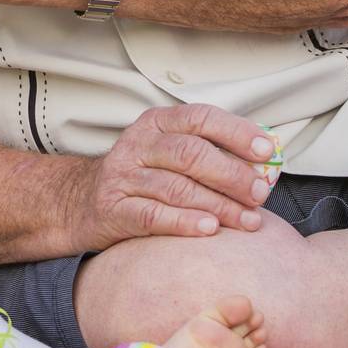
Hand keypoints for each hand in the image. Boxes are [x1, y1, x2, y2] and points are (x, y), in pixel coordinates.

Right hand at [66, 104, 279, 246]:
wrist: (81, 202)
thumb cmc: (143, 178)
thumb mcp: (168, 153)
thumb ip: (211, 153)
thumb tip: (265, 165)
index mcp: (157, 123)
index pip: (200, 118)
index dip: (236, 133)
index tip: (267, 151)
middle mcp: (138, 145)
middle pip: (191, 153)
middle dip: (232, 175)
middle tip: (260, 194)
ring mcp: (123, 177)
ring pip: (177, 187)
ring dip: (218, 205)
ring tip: (248, 220)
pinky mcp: (114, 209)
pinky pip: (153, 215)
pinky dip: (185, 222)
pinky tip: (210, 229)